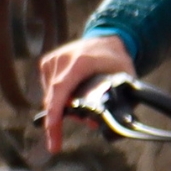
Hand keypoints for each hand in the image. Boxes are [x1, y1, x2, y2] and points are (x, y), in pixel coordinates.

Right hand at [35, 33, 136, 154]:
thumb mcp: (124, 79)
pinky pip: (49, 91)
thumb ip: (117, 101)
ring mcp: (52, 60)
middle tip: (77, 128)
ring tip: (82, 106)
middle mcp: (62, 58)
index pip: (62, 88)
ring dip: (62, 108)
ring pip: (50, 97)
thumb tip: (102, 124)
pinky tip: (73, 94)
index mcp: (82, 61)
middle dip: (62, 118)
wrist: (107, 41)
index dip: (55, 111)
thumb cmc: (116, 62)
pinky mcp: (46, 63)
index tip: (52, 130)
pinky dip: (59, 99)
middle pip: (55, 98)